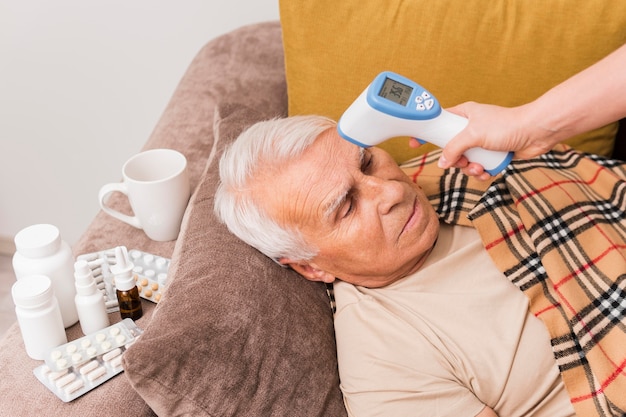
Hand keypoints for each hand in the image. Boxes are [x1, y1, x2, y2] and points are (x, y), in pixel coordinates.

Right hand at [436, 102, 554, 177]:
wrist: (536, 133)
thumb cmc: (507, 125)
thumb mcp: (473, 134)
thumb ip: (453, 148)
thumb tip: (443, 163)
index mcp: (464, 115)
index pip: (439, 122)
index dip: (427, 132)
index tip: (416, 142)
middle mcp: (472, 128)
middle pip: (450, 147)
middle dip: (455, 159)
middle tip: (459, 160)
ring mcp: (482, 143)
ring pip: (464, 161)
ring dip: (469, 168)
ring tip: (478, 167)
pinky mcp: (492, 155)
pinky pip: (478, 168)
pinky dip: (481, 173)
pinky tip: (488, 171)